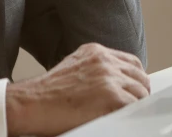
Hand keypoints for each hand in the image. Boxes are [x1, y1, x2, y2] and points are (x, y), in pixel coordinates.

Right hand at [5, 43, 149, 135]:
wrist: (31, 103)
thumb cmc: (47, 93)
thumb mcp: (73, 68)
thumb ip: (95, 70)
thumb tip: (113, 83)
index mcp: (95, 51)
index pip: (130, 62)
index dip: (134, 78)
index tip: (133, 90)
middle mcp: (104, 60)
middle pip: (139, 75)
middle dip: (138, 91)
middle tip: (133, 106)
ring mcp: (109, 76)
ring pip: (140, 91)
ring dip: (135, 104)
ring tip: (126, 114)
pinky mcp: (111, 95)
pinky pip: (134, 106)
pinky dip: (132, 114)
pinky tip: (122, 119)